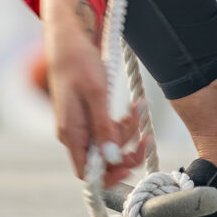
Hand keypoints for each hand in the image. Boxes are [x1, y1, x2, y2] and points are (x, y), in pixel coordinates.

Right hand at [38, 0, 145, 185]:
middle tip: (147, 136)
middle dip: (127, 149)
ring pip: (110, 144)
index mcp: (71, 133)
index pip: (88, 173)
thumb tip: (112, 159)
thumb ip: (103, 127)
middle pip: (104, 160)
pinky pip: (110, 129)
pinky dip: (124, 122)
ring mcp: (82, 125)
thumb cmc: (78, 62)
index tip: (131, 167)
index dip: (109, 177)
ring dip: (129, 131)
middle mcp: (75, 134)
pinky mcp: (90, 116)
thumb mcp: (96, 93)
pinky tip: (133, 106)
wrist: (69, 39)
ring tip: (139, 107)